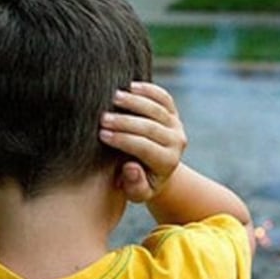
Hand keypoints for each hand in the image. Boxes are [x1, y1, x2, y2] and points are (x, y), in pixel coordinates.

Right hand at [99, 82, 186, 202]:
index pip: (145, 148)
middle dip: (125, 121)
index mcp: (168, 162)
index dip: (124, 140)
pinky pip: (164, 97)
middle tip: (102, 118)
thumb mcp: (137, 193)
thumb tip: (131, 168)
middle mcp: (177, 142)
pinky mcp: (173, 112)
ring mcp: (176, 125)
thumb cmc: (140, 182)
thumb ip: (134, 185)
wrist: (155, 170)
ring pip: (157, 109)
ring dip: (135, 102)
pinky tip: (131, 86)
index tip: (103, 135)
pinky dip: (149, 90)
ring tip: (114, 97)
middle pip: (151, 127)